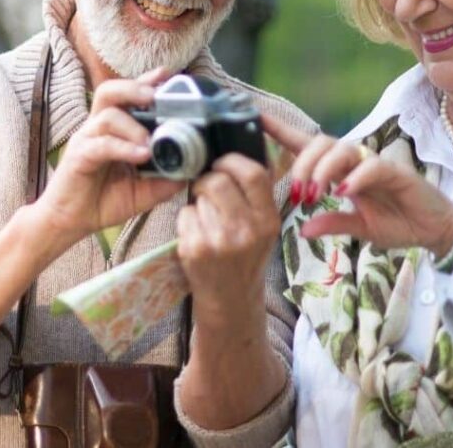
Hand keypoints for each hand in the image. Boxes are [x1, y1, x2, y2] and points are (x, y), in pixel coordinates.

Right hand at [34, 68, 184, 242]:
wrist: (70, 223)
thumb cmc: (103, 201)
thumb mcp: (143, 191)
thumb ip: (165, 179)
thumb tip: (194, 170)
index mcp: (113, 130)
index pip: (127, 96)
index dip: (145, 81)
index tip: (166, 75)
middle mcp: (97, 128)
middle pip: (109, 91)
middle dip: (134, 88)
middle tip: (155, 96)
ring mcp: (86, 140)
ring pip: (107, 115)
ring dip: (133, 125)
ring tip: (151, 142)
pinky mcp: (78, 157)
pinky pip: (101, 145)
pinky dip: (123, 147)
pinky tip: (140, 155)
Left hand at [177, 153, 279, 324]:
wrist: (230, 301)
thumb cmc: (245, 258)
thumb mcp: (264, 229)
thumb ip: (257, 196)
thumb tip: (240, 152)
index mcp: (268, 220)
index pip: (253, 173)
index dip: (233, 161)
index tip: (222, 163)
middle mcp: (247, 231)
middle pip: (218, 181)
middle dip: (207, 180)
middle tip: (206, 190)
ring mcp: (219, 241)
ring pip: (198, 198)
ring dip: (197, 203)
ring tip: (206, 220)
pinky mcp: (194, 250)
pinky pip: (184, 215)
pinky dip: (186, 220)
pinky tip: (196, 235)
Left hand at [262, 115, 452, 257]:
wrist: (435, 230)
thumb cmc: (397, 223)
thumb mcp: (359, 228)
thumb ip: (331, 224)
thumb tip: (302, 230)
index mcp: (341, 171)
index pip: (308, 145)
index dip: (282, 131)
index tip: (257, 118)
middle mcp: (355, 162)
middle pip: (321, 143)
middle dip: (303, 165)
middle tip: (299, 193)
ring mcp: (375, 163)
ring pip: (343, 149)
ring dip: (324, 170)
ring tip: (316, 194)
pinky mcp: (396, 172)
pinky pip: (372, 166)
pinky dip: (355, 177)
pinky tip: (343, 191)